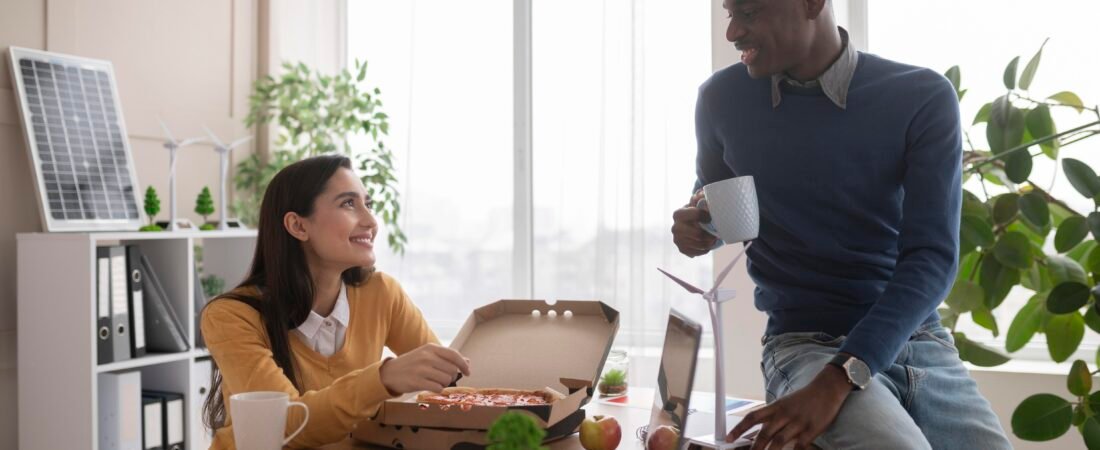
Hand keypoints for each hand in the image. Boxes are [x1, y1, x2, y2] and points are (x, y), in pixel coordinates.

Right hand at [379, 343, 470, 393]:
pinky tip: (431, 387)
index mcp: (431, 348)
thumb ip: (447, 358)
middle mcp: (427, 356)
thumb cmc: (412, 364)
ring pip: (446, 379)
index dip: (463, 365)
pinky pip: (438, 388)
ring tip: (435, 382)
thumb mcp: (428, 356)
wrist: (390, 373)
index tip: (468, 372)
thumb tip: (467, 362)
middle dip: (451, 377)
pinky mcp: (417, 381)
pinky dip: (438, 389)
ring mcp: (421, 369)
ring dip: (444, 384)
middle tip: (443, 379)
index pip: (454, 355)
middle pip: (452, 370)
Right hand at [671, 190, 717, 256]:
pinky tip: (708, 244)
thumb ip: (701, 197)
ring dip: (710, 243)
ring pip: (699, 244)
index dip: (706, 216)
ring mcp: (677, 240)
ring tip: (715, 238)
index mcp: (678, 214)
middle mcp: (675, 228)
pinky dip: (705, 249)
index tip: (711, 217)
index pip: (695, 214)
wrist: (690, 223)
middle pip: (697, 234)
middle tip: (717, 233)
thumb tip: (701, 195)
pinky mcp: (682, 249)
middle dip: (710, 234)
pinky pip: (697, 252)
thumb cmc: (696, 211)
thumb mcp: (698, 202)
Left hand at [727, 365, 852, 449]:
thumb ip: (772, 418)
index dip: (738, 428)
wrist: (827, 389)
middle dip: (754, 447)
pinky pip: (801, 445)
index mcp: (775, 407)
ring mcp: (798, 422)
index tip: (728, 439)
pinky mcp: (812, 429)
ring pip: (779, 440)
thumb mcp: (784, 404)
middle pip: (764, 432)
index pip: (752, 417)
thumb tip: (756, 433)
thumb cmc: (803, 399)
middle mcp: (784, 414)